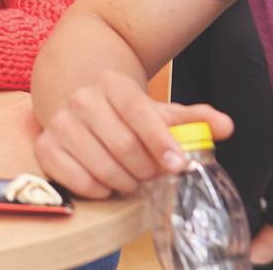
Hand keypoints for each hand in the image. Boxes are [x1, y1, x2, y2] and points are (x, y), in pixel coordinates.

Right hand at [33, 70, 232, 198]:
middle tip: (153, 175)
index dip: (160, 141)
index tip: (178, 165)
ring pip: (101, 165)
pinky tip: (107, 182)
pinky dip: (98, 188)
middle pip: (122, 144)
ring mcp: (60, 122)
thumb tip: (226, 126)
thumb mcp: (159, 111)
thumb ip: (193, 120)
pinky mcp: (45, 146)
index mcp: (114, 84)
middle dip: (145, 169)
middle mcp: (82, 98)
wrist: (81, 101)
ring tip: (133, 179)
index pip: (139, 112)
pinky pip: (76, 179)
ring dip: (125, 181)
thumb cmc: (126, 113)